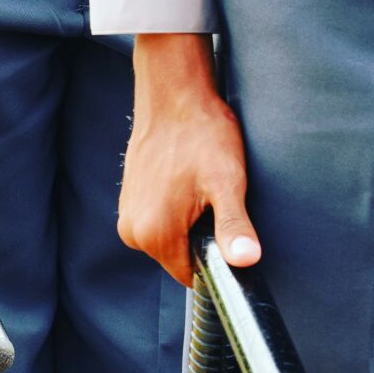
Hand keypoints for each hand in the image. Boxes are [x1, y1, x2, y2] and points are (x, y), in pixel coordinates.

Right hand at [118, 34, 261, 286]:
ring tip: (200, 188)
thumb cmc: (201, 135)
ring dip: (189, 224)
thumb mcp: (226, 183)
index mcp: (154, 233)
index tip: (229, 232)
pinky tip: (187, 182)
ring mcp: (128, 214)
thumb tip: (245, 261)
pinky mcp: (129, 199)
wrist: (173, 96)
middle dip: (202, 240)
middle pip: (179, 258)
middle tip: (216, 201)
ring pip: (169, 239)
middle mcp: (133, 231)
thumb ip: (233, 227)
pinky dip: (175, 211)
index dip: (217, 259)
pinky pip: (158, 221)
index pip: (192, 276)